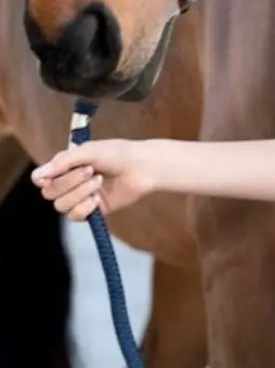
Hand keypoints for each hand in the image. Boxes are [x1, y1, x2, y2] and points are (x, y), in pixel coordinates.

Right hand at [31, 140, 153, 220]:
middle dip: (69, 182)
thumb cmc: (118, 153)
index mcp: (67, 165)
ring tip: (99, 181)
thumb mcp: (89, 151)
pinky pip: (75, 216)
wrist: (143, 167)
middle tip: (91, 171)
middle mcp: (70, 182)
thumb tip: (37, 176)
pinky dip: (84, 207)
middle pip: (49, 192)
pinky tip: (97, 199)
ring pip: (60, 205)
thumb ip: (62, 163)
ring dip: (79, 193)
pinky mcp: (92, 210)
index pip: (41, 178)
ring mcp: (81, 197)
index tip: (55, 174)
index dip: (44, 179)